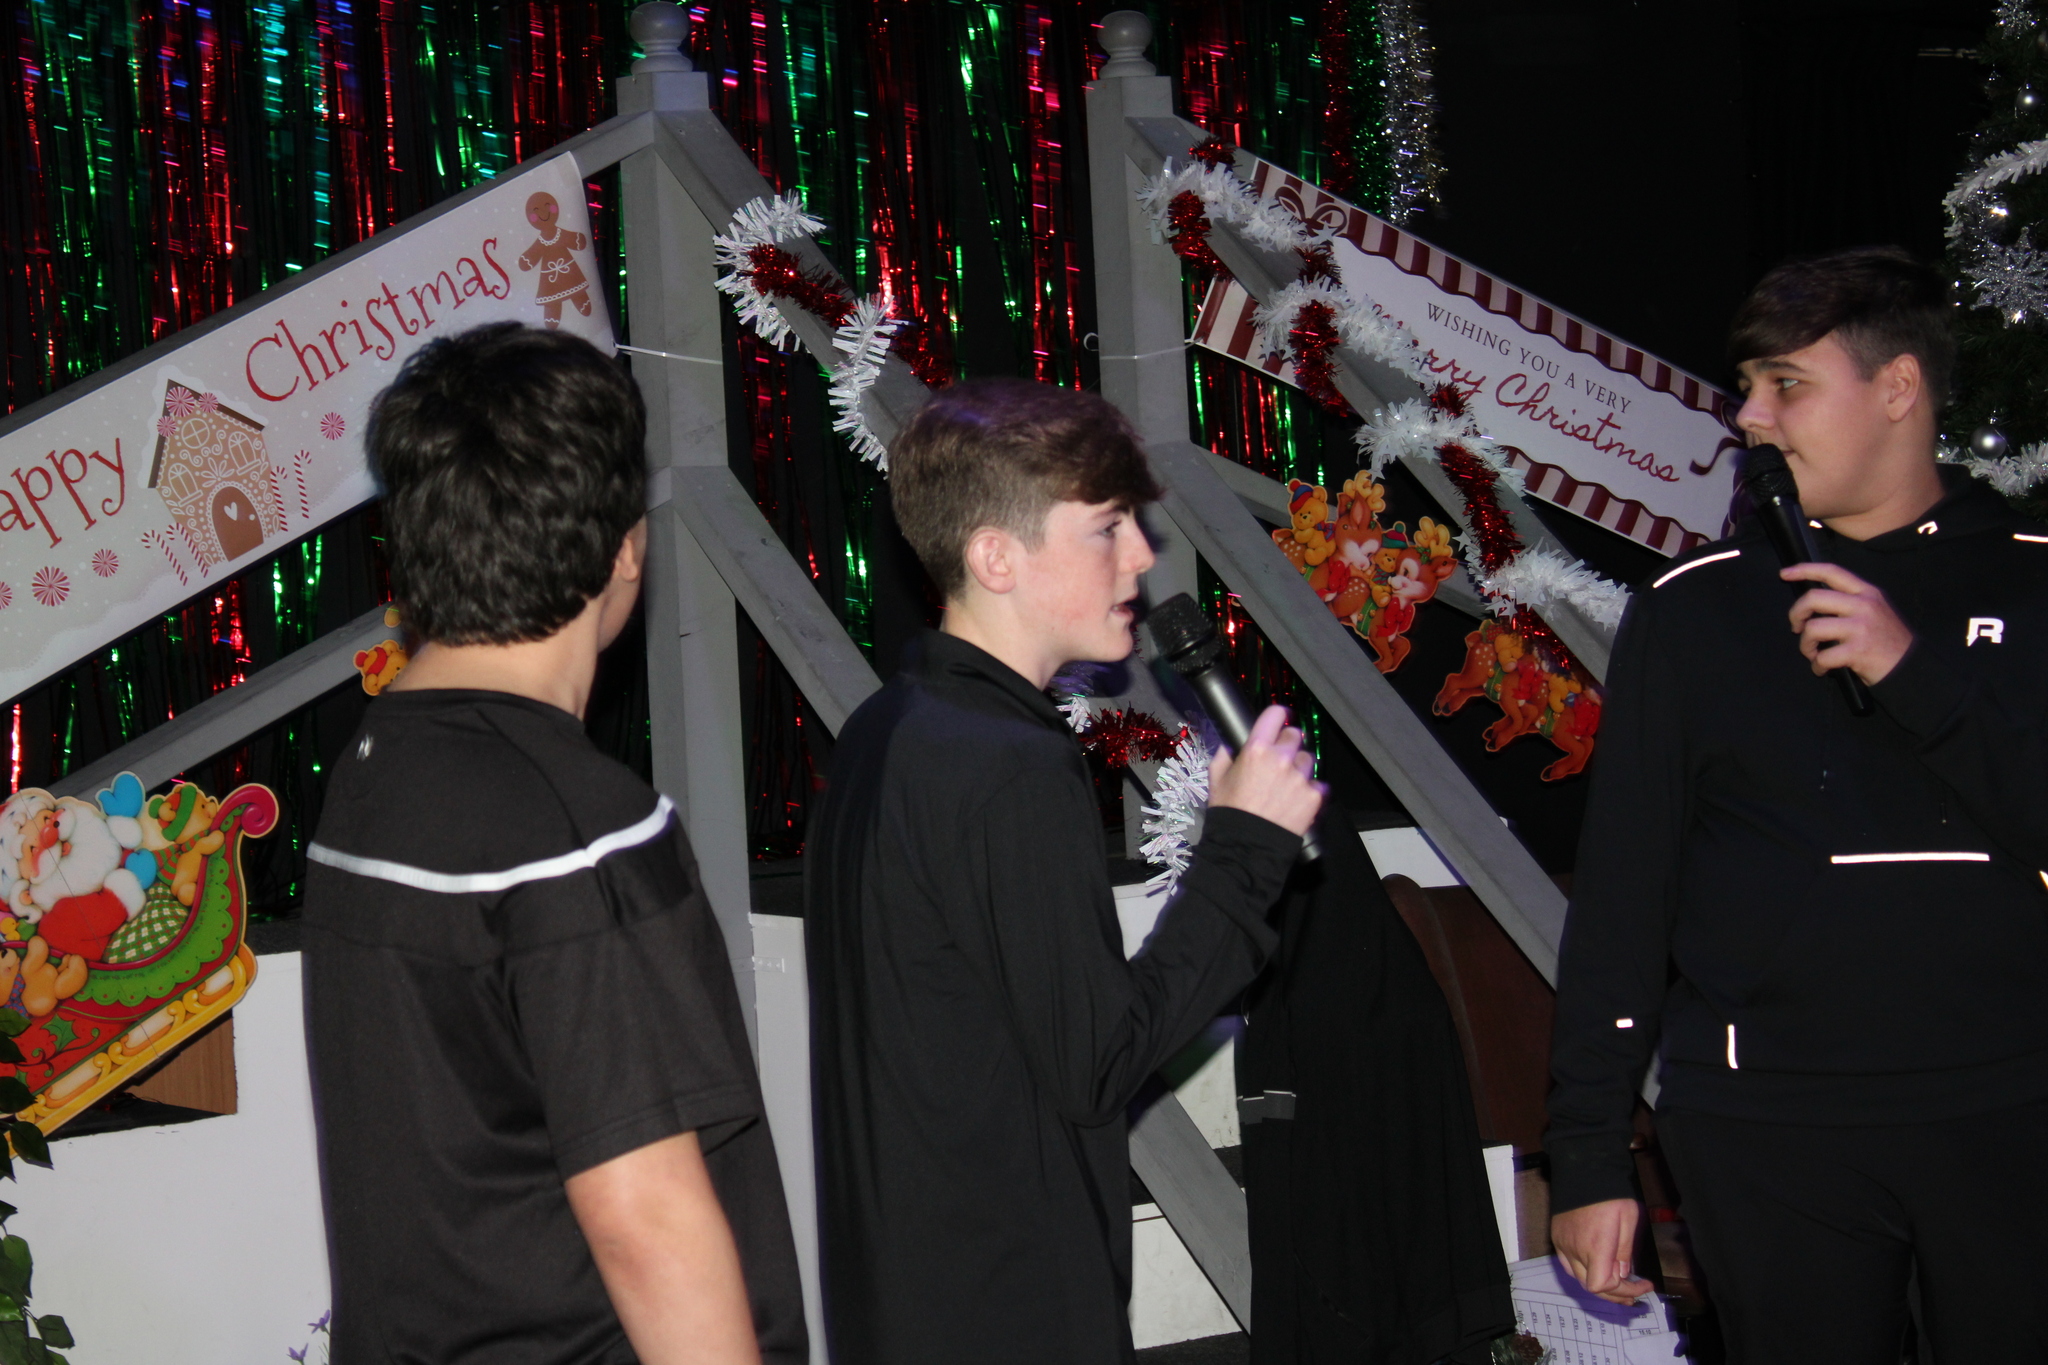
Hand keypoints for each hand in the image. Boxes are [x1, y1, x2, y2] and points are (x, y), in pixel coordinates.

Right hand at [1208, 704, 1325, 835]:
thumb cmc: (1229, 811)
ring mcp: (1300, 777)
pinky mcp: (1314, 796)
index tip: (1279, 721)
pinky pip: (1318, 785)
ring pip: (1307, 760)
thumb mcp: (1216, 780)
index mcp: (1257, 749)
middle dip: (1288, 745)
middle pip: (1295, 736)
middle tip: (1280, 762)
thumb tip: (1229, 747)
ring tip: (1287, 786)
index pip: (1275, 715)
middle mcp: (1282, 758)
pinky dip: (1310, 791)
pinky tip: (1296, 801)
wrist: (1246, 846)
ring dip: (1300, 768)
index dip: (1278, 716)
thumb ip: (1223, 757)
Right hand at [1551, 1198, 1653, 1304]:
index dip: (1624, 1291)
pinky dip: (1584, 1271)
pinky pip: (1568, 1263)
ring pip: (1578, 1277)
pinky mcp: (1557, 1237)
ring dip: (1598, 1283)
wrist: (1584, 1168)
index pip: (1602, 1286)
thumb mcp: (1628, 1221)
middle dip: (1614, 1293)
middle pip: (1590, 1286)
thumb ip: (1625, 1252)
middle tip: (1633, 1292)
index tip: (1643, 1284)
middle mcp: (1575, 1249)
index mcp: (1595, 1246)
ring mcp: (1563, 1244)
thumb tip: (1622, 1274)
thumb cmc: (1609, 1193)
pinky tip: (1596, 1267)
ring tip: (1616, 1284)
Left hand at [1781, 563, 1913, 684]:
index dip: (1805, 569)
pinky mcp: (1857, 651)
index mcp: (1867, 592)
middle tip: (1796, 627)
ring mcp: (1861, 627)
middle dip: (1796, 613)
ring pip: (1812, 628)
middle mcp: (1864, 605)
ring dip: (1805, 645)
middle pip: (1813, 598)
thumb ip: (1851, 601)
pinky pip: (1822, 657)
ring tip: (1813, 654)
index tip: (1784, 574)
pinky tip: (1823, 669)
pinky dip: (1817, 666)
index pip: (1832, 572)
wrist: (1912, 666)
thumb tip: (1814, 601)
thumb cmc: (1888, 640)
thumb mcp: (1877, 610)